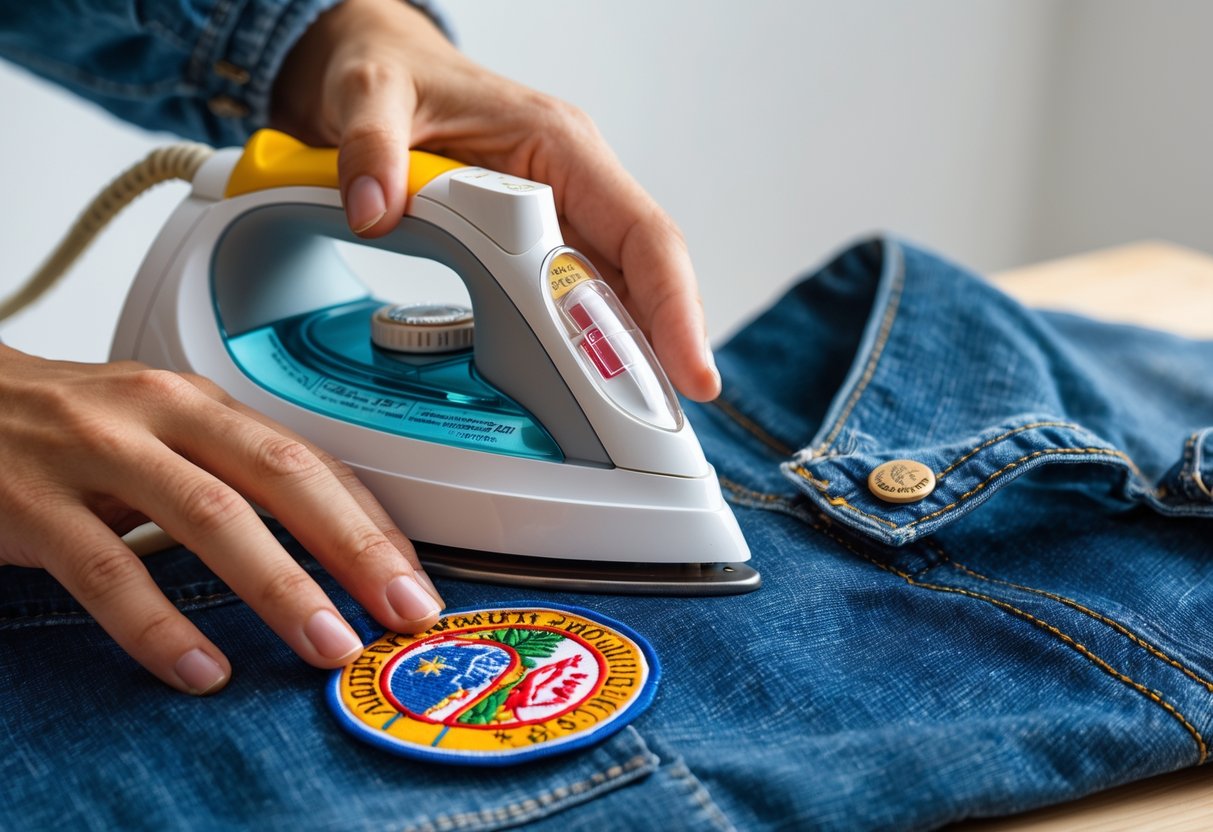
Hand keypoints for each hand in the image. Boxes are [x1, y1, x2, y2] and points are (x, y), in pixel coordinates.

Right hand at [0, 345, 443, 694]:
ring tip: (326, 645)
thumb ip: (237, 478)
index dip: (370, 521)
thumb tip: (333, 543)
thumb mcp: (164, 436)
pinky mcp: (32, 504)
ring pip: (209, 518)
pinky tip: (201, 670)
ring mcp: (95, 453)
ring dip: (278, 587)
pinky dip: (159, 627)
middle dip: (351, 547)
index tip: (414, 580)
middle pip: (280, 476)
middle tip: (401, 610)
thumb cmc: (73, 428)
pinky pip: (107, 571)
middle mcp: (161, 416)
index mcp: (203, 405)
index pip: (310, 459)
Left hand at [272, 0, 720, 400]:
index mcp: (560, 146)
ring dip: (627, 362)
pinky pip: (575, 304)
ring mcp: (560, 220)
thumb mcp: (369, 88)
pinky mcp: (534, 247)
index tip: (687, 369)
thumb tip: (373, 209)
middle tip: (657, 433)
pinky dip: (585, 352)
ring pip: (616, 299)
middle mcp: (575, 187)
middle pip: (643, 281)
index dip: (672, 304)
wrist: (375, 71)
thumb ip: (369, 143)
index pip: (642, 233)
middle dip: (659, 355)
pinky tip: (587, 398)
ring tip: (632, 433)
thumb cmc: (391, 71)